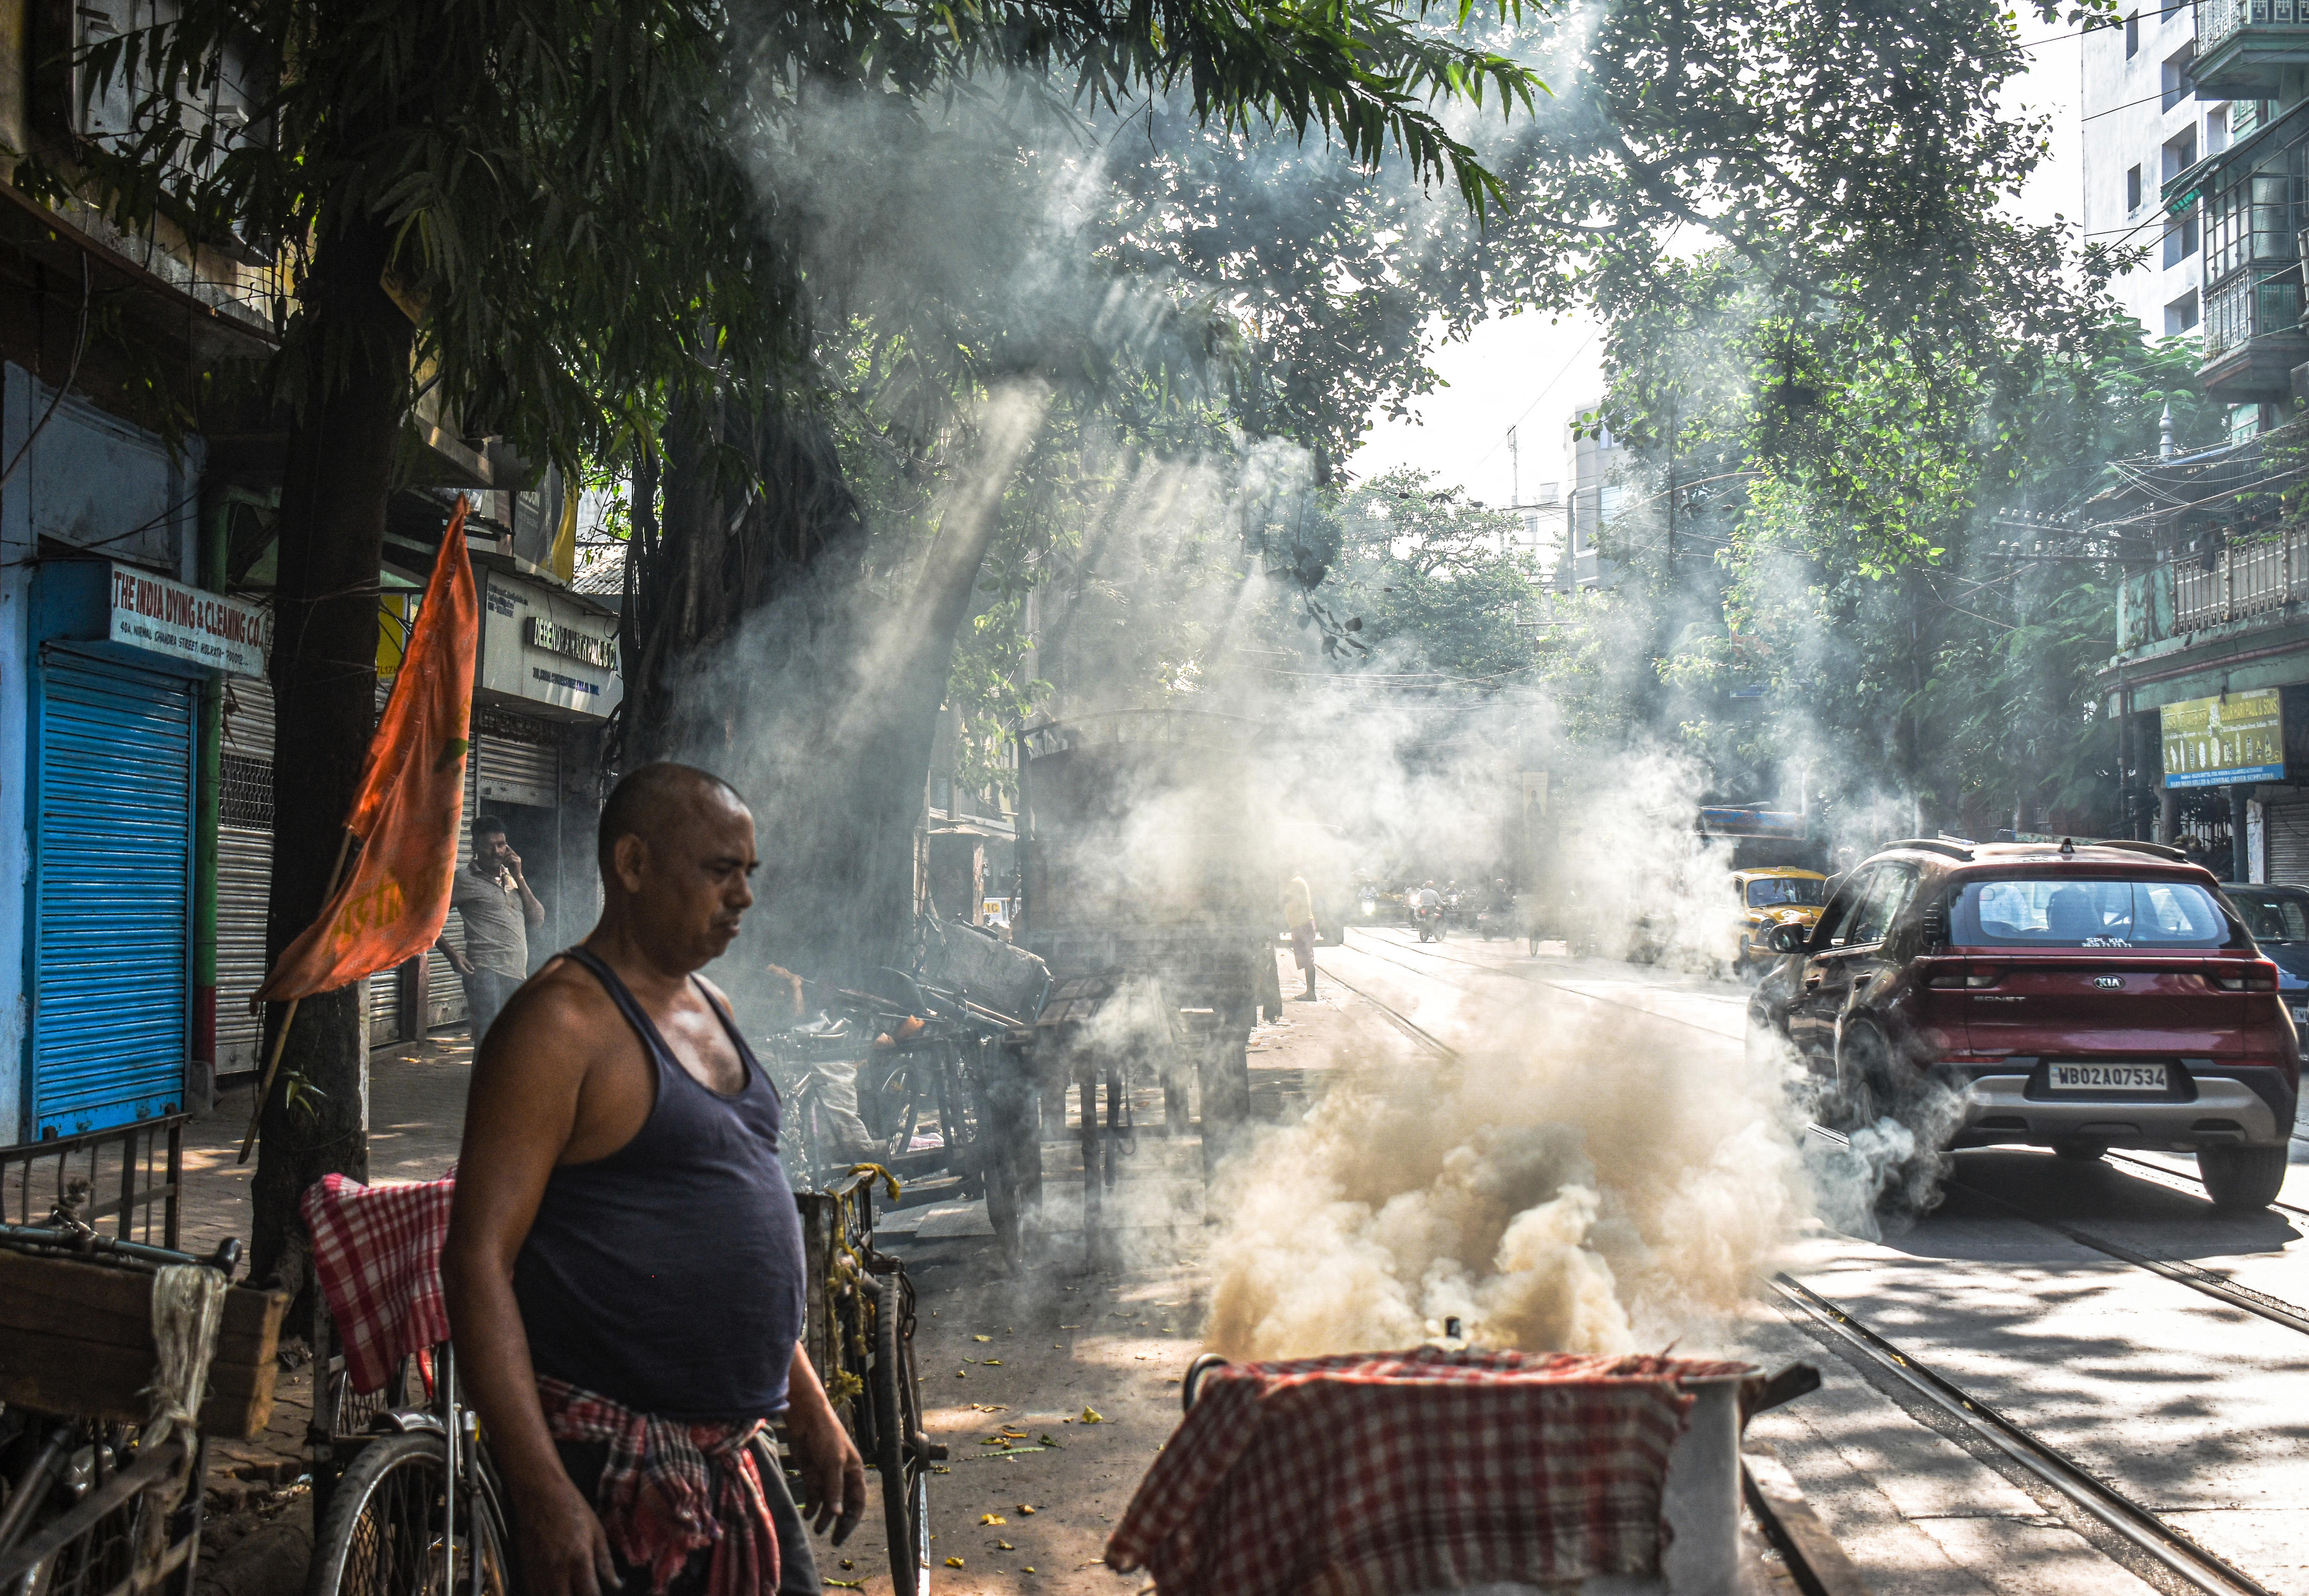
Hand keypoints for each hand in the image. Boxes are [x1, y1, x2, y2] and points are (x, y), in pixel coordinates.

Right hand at [451, 953, 474, 976]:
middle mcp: (458, 970)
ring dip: (466, 972)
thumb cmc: (459, 957)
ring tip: (469, 970)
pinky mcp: (455, 970)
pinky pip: (460, 972)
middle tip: (472, 971)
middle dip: (468, 973)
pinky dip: (463, 971)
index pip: (467, 972)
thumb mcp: (465, 960)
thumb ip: (469, 965)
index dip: (470, 973)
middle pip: (465, 973)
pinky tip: (465, 968)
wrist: (452, 956)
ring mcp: (456, 971)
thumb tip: (473, 969)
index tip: (473, 972)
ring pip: (462, 973)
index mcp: (461, 967)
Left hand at [503, 846, 524, 879]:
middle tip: (501, 857)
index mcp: (516, 857)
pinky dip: (508, 861)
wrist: (516, 875)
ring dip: (506, 858)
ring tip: (503, 862)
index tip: (503, 847)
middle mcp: (518, 857)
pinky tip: (506, 864)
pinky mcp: (518, 862)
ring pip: (510, 856)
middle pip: (511, 852)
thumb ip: (506, 859)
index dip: (507, 848)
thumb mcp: (508, 863)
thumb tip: (500, 855)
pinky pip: (512, 859)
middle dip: (505, 854)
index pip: (511, 850)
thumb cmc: (511, 870)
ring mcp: (518, 859)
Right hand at [512, 1474, 619, 1595]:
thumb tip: (616, 1584)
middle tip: (584, 1592)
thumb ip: (605, 1561)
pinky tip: (556, 1590)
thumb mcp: (596, 1531)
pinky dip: (545, 1595)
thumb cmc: (571, 1506)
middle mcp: (557, 1571)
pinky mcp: (525, 1570)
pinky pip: (533, 1593)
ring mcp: (538, 1573)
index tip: (599, 1595)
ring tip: (570, 1590)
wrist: (539, 1492)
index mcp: (579, 1560)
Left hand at [783, 1397, 867, 1542]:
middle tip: (832, 1540)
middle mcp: (842, 1475)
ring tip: (816, 1529)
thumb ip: (834, 1489)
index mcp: (854, 1471)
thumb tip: (838, 1514)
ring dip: (823, 1517)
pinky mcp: (811, 1473)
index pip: (857, 1501)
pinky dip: (811, 1506)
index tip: (842, 1534)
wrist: (806, 1419)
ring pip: (827, 1502)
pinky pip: (814, 1495)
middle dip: (839, 1522)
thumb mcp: (833, 1463)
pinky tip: (807, 1515)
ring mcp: (826, 1475)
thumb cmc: (826, 1436)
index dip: (852, 1519)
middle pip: (843, 1504)